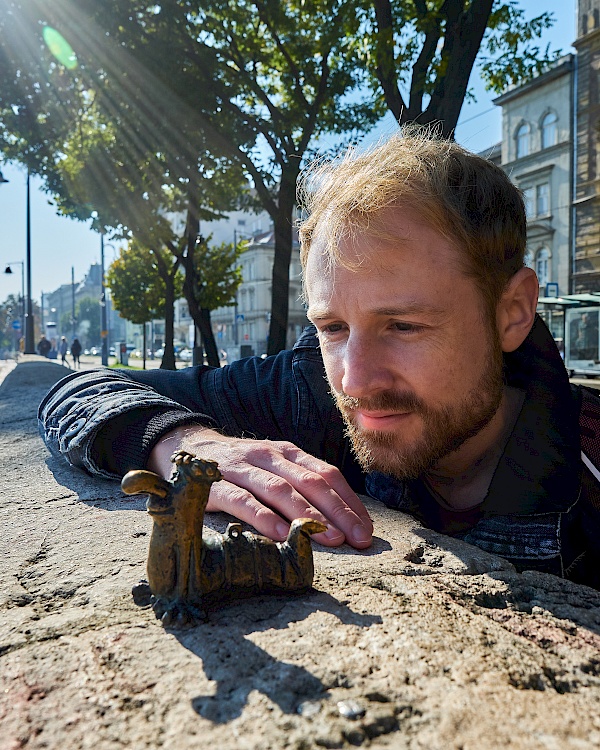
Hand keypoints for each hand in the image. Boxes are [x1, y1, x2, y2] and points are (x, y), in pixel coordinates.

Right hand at [148, 426, 372, 548]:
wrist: (187, 448)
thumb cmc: (241, 467)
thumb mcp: (274, 468)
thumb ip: (301, 486)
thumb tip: (341, 520)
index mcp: (288, 453)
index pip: (327, 474)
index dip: (349, 502)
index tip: (366, 529)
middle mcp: (268, 456)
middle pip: (310, 482)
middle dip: (338, 512)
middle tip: (357, 539)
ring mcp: (242, 468)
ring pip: (280, 490)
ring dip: (308, 514)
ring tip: (329, 538)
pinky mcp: (216, 484)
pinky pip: (243, 500)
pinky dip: (263, 518)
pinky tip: (280, 535)